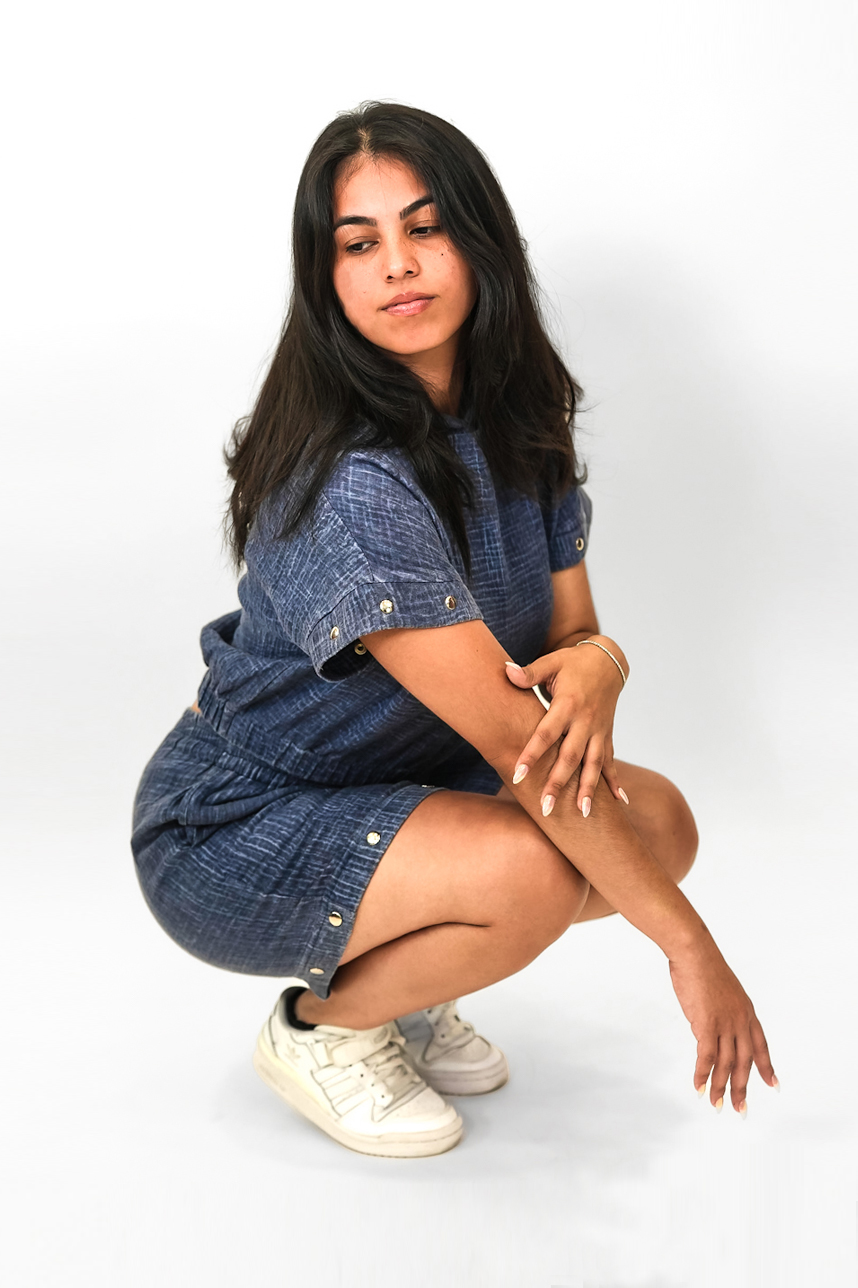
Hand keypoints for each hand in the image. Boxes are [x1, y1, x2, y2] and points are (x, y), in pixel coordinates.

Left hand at [504, 638, 626, 814]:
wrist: (608, 661)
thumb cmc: (573, 663)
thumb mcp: (551, 663)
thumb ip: (529, 673)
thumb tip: (505, 671)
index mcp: (568, 704)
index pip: (546, 734)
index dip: (532, 754)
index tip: (518, 775)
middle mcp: (586, 721)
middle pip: (571, 757)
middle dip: (559, 784)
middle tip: (546, 808)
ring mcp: (600, 730)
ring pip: (594, 764)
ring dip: (589, 790)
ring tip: (582, 814)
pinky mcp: (608, 735)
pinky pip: (611, 761)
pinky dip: (615, 781)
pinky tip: (620, 802)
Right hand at [668, 940, 777, 1113]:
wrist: (695, 952)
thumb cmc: (703, 966)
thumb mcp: (722, 991)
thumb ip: (722, 1012)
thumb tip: (709, 1028)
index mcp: (747, 1012)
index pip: (761, 1046)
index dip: (767, 1067)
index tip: (773, 1085)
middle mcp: (740, 1021)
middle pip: (745, 1062)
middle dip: (742, 1088)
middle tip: (740, 1109)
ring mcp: (725, 1024)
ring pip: (726, 1064)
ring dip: (721, 1088)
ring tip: (717, 1105)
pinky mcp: (707, 1024)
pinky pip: (706, 1057)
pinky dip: (702, 1074)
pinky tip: (699, 1087)